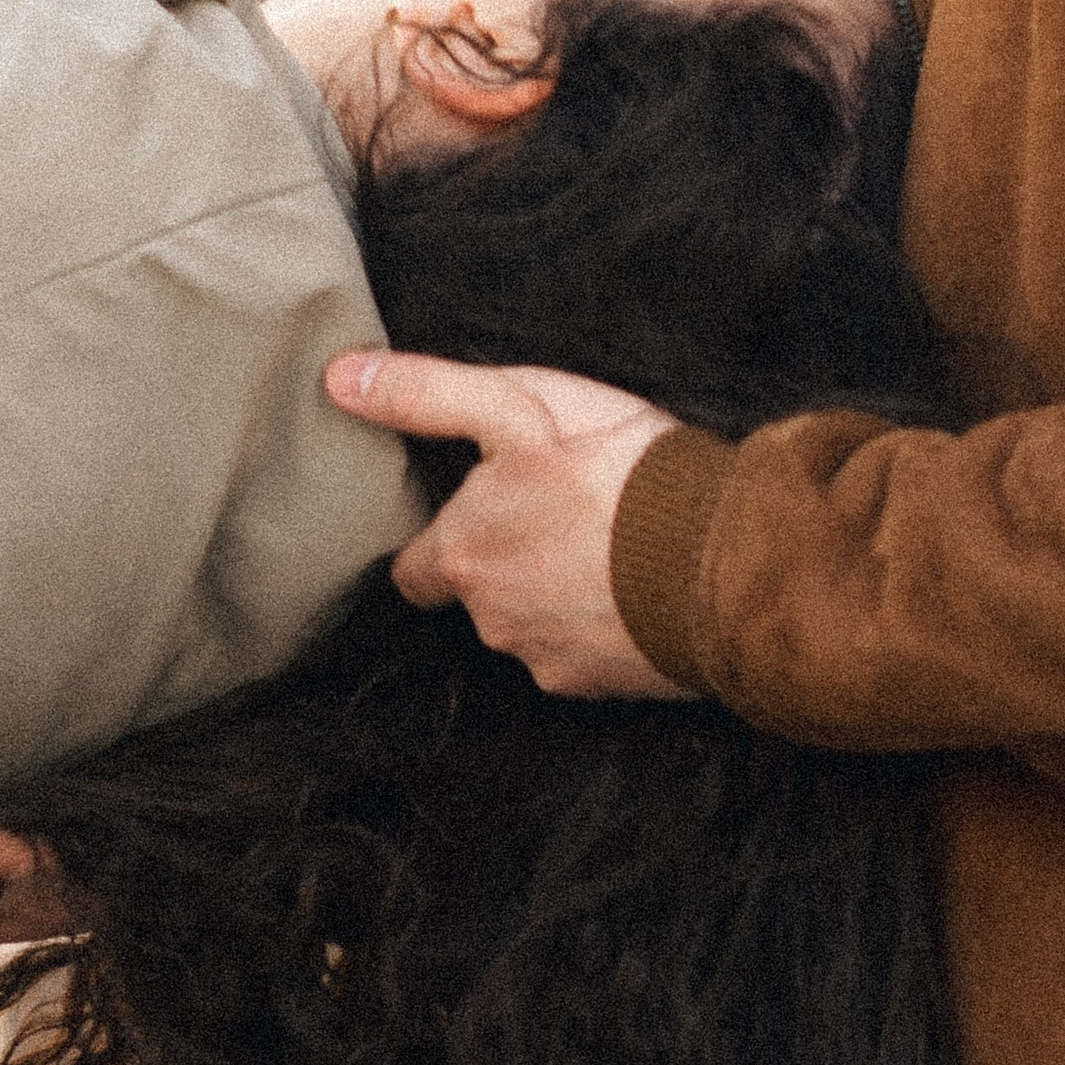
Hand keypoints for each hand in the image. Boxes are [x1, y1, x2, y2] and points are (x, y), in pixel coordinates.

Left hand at [326, 351, 687, 698]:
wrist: (724, 557)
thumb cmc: (620, 474)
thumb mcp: (521, 408)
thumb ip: (428, 396)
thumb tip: (339, 378)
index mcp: (462, 553)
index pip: (413, 569)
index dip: (441, 541)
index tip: (481, 516)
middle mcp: (489, 618)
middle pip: (476, 598)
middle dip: (507, 565)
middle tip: (562, 518)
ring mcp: (544, 658)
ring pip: (529, 627)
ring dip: (555, 595)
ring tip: (608, 550)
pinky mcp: (597, 686)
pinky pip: (583, 656)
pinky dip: (600, 628)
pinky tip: (636, 591)